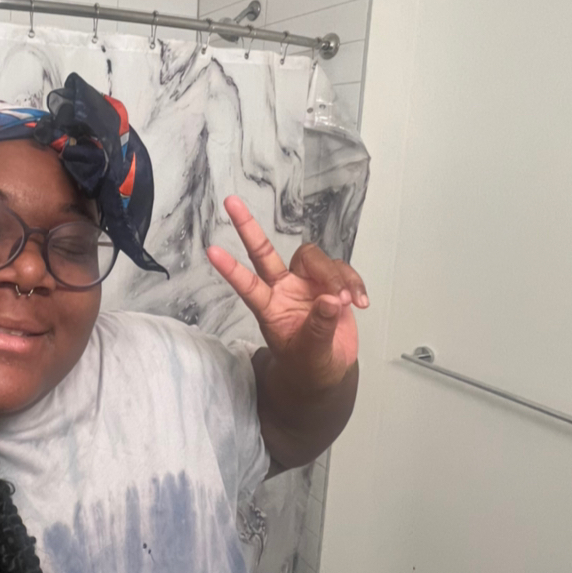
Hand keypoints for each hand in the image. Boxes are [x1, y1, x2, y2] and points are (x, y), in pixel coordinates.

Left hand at [206, 196, 368, 393]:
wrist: (328, 370)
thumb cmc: (309, 364)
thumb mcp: (312, 354)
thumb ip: (319, 328)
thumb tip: (329, 301)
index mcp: (270, 308)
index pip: (247, 285)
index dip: (231, 269)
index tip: (211, 252)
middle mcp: (283, 289)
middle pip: (264, 252)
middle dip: (248, 228)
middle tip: (231, 202)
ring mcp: (306, 284)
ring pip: (314, 259)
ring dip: (334, 276)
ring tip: (345, 302)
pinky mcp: (330, 283)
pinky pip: (342, 270)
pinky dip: (353, 283)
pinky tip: (360, 302)